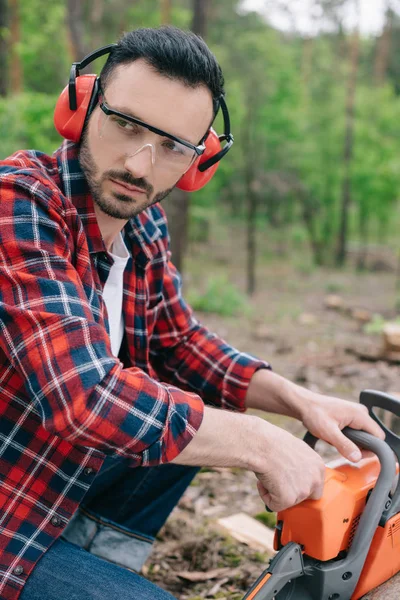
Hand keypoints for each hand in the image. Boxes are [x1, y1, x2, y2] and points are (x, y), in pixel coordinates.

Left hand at [246, 370, 385, 462]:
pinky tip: (333, 436)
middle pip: (371, 438)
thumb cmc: (313, 413)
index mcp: (359, 414)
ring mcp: (355, 415)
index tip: (354, 454)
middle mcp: (361, 413)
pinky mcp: (350, 418)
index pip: (378, 437)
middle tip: (339, 446)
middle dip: (357, 446)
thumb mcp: (328, 432)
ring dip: (350, 443)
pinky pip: (354, 434)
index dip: (370, 449)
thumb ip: (344, 445)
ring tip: (334, 439)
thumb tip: (357, 457)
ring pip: (362, 437)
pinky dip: (345, 438)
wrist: (302, 404)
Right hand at [255, 421, 325, 511]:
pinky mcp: (288, 500)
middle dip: (294, 493)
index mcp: (318, 465)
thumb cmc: (272, 441)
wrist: (261, 444)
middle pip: (308, 497)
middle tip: (280, 484)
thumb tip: (294, 474)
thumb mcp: (295, 449)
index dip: (301, 483)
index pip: (316, 484)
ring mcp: (303, 491)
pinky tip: (262, 481)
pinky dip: (265, 496)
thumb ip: (302, 464)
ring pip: (289, 501)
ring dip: (277, 492)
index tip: (290, 480)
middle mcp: (315, 479)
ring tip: (268, 474)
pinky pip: (274, 505)